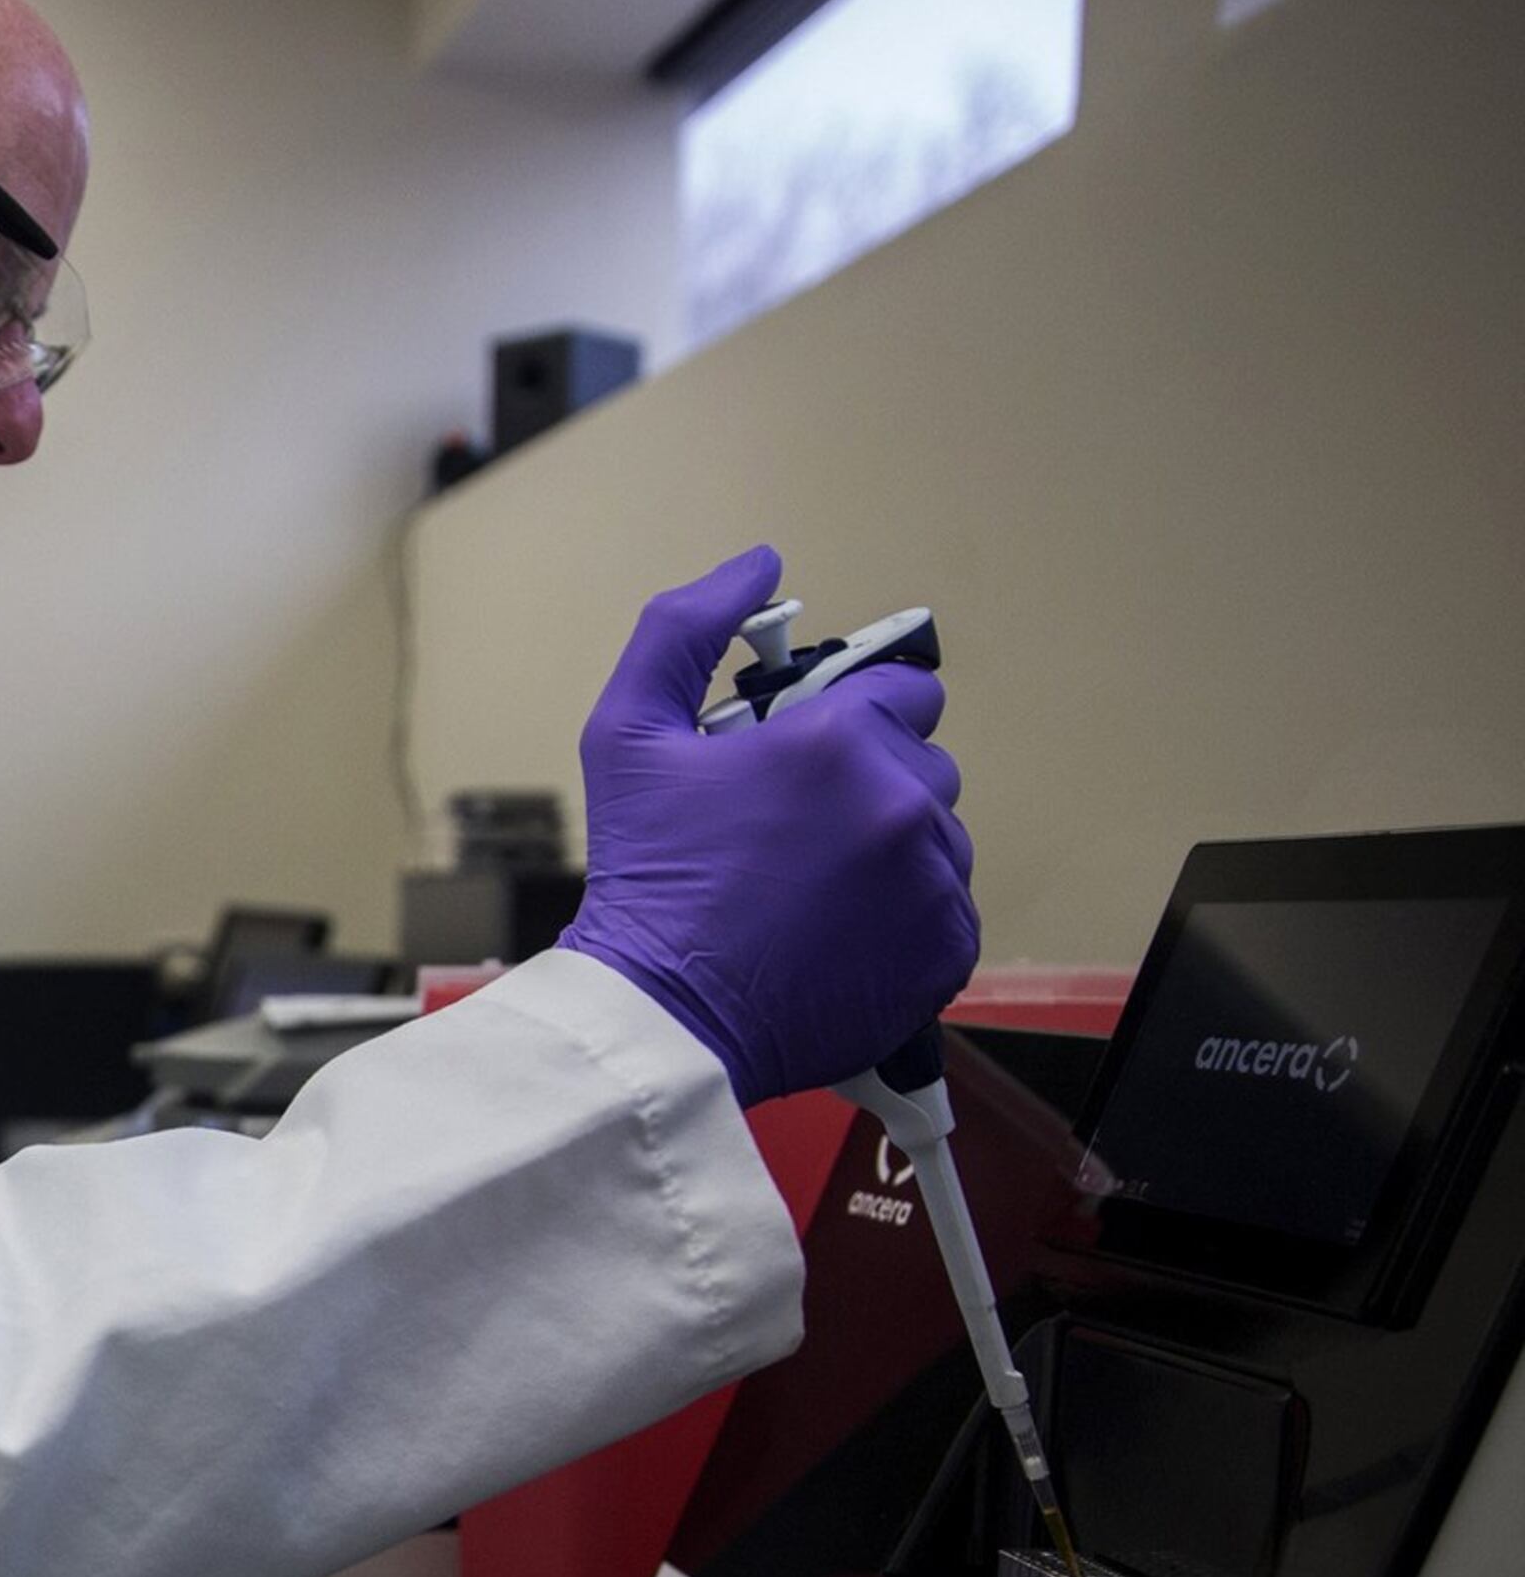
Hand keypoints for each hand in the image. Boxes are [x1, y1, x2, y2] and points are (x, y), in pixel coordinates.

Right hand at [552, 546, 977, 1102]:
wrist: (661, 1014)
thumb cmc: (644, 875)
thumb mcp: (626, 733)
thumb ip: (684, 629)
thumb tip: (758, 563)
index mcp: (837, 740)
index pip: (905, 691)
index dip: (851, 721)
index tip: (806, 763)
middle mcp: (902, 802)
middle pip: (926, 765)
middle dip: (872, 786)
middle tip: (796, 834)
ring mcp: (934, 880)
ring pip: (940, 838)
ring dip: (891, 852)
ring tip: (814, 892)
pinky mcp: (948, 948)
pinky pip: (949, 909)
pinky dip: (906, 920)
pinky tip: (838, 935)